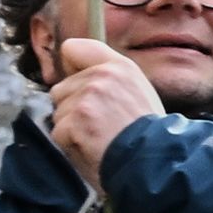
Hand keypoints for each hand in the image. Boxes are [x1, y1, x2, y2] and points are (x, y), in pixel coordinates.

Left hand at [45, 27, 165, 185]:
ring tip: (99, 137)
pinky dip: (71, 144)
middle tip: (99, 124)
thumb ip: (110, 79)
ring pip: (58, 111)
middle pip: (61, 87)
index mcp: (119, 66)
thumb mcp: (138, 91)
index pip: (73, 48)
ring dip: (72, 127)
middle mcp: (100, 77)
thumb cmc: (149, 135)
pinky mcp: (71, 124)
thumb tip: (79, 76)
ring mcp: (84, 100)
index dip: (71, 68)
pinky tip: (93, 147)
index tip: (78, 83)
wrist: (154, 164)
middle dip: (73, 106)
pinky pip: (58, 132)